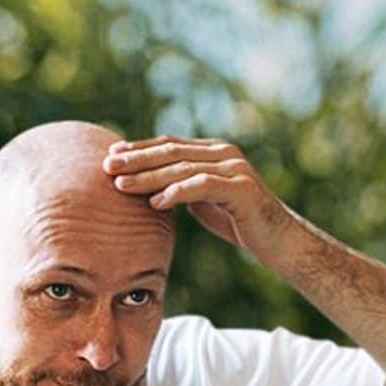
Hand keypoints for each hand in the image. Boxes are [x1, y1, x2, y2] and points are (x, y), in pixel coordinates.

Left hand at [103, 135, 297, 265]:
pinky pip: (202, 186)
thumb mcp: (205, 200)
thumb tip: (149, 186)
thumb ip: (183, 186)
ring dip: (149, 176)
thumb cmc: (241, 222)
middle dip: (136, 159)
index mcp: (214, 151)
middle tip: (106, 166)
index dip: (139, 148)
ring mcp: (234, 168)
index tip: (109, 155)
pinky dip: (177, 192)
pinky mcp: (241, 188)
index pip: (169, 144)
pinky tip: (156, 202)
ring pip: (182, 168)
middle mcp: (225, 153)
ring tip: (122, 185)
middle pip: (172, 151)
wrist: (279, 240)